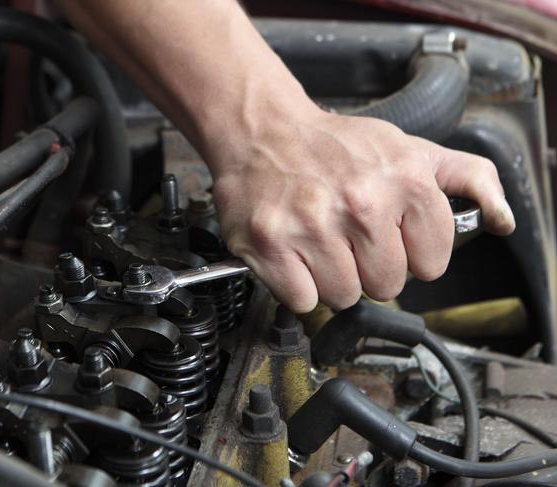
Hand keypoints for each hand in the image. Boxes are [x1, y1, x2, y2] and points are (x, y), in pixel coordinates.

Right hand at [211, 106, 514, 312]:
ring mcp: (313, 226)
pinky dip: (297, 284)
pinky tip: (295, 251)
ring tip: (318, 241)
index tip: (386, 235)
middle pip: (386, 285)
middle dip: (367, 267)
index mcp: (406, 181)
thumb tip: (501, 219)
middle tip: (345, 235)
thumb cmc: (335, 146)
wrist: (264, 131)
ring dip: (331, 277)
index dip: (407, 253)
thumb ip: (466, 178)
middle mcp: (361, 204)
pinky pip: (302, 300)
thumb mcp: (410, 148)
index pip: (430, 265)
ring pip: (343, 296)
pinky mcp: (271, 244)